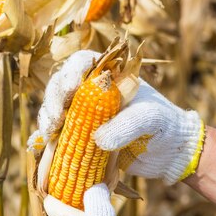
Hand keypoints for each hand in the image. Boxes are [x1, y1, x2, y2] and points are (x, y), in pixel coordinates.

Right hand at [28, 49, 203, 183]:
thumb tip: (98, 139)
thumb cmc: (165, 124)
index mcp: (109, 76)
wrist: (171, 153)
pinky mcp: (80, 139)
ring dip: (47, 118)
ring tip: (51, 133)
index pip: (82, 63)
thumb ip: (127, 125)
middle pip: (61, 86)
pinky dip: (48, 139)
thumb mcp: (150, 119)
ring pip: (54, 109)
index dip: (71, 72)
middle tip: (57, 117)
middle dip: (54, 99)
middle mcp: (92, 93)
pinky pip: (57, 135)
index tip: (71, 89)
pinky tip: (45, 144)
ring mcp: (84, 116)